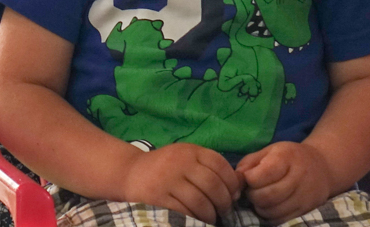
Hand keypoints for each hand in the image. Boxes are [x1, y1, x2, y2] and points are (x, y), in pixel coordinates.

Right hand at [121, 143, 240, 219]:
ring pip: (200, 202)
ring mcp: (167, 180)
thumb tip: (239, 187)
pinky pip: (184, 212)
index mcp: (190, 150)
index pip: (220, 164)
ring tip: (211, 218)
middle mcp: (179, 162)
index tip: (233, 196)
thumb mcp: (186, 159)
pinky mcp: (158, 198)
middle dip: (223, 202)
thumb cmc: (165, 169)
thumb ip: (210, 168)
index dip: (232, 183)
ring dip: (210, 214)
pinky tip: (196, 220)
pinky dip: (194, 219)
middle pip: (213, 184)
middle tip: (224, 211)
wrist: (130, 173)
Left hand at [236, 141, 334, 223]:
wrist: (322, 167)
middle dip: (253, 195)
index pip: (261, 176)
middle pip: (266, 196)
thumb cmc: (289, 157)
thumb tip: (236, 179)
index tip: (249, 177)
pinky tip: (270, 205)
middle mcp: (298, 177)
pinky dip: (270, 216)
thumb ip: (250, 163)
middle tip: (253, 190)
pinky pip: (281, 219)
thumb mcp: (269, 151)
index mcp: (286, 158)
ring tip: (261, 197)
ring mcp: (304, 196)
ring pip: (273, 211)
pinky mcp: (306, 210)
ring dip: (260, 207)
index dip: (249, 179)